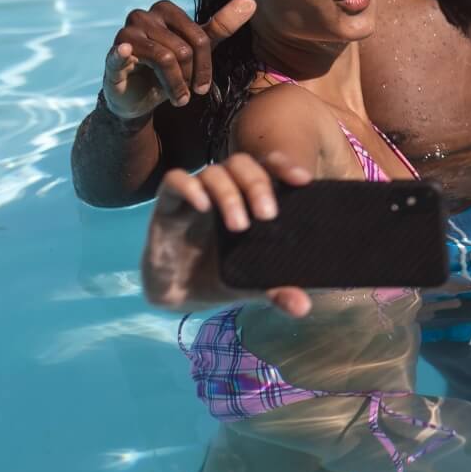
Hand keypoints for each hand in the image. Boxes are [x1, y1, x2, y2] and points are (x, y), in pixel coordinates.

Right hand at [101, 0, 255, 119]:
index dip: (205, 65)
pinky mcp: (112, 56)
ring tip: (177, 99)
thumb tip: (250, 0)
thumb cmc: (170, 67)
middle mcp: (142, 16)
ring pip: (164, 58)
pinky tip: (124, 54)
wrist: (138, 96)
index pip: (199, 37)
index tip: (203, 86)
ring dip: (175, 86)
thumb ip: (221, 25)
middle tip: (188, 94)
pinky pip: (119, 54)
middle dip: (190, 77)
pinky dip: (122, 54)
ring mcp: (124, 35)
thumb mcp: (198, 47)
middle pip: (184, 49)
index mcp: (164, 10)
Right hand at [141, 152, 313, 316]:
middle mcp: (222, 192)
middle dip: (257, 183)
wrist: (179, 296)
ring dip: (229, 194)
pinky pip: (174, 181)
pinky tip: (203, 206)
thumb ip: (277, 291)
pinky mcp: (167, 207)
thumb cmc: (221, 276)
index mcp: (248, 200)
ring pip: (212, 172)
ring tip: (239, 226)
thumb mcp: (252, 283)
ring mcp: (195, 196)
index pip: (267, 167)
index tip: (303, 181)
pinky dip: (189, 188)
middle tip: (268, 214)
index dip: (284, 166)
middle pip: (241, 164)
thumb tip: (303, 307)